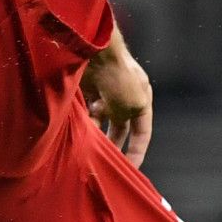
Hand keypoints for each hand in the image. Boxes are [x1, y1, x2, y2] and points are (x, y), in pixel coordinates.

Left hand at [82, 41, 153, 166]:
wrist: (97, 53)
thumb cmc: (120, 77)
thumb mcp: (133, 105)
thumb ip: (125, 124)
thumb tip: (110, 137)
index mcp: (142, 99)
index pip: (142, 132)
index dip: (137, 151)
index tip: (130, 168)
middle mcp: (125, 97)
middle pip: (120, 128)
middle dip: (113, 144)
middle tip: (104, 163)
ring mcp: (106, 93)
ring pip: (100, 122)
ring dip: (95, 134)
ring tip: (88, 147)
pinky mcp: (88, 89)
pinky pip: (86, 113)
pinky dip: (84, 122)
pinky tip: (79, 130)